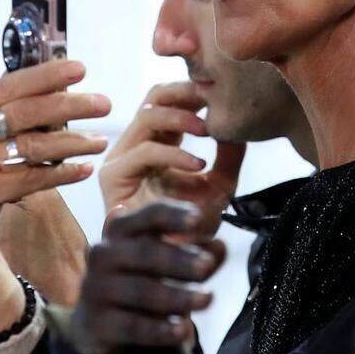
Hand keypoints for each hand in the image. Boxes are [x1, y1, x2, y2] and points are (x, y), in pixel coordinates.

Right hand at [0, 60, 108, 278]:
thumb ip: (13, 110)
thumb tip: (57, 79)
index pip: (10, 85)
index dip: (46, 74)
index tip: (80, 68)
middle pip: (25, 112)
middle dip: (70, 105)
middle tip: (105, 104)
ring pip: (33, 146)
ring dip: (73, 142)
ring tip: (101, 141)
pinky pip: (33, 178)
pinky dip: (64, 173)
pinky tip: (86, 169)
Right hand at [70, 199, 224, 353]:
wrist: (101, 326)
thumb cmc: (143, 283)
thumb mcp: (171, 267)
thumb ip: (197, 257)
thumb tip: (219, 247)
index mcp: (123, 231)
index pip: (149, 215)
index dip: (173, 215)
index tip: (198, 219)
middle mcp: (104, 254)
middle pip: (145, 253)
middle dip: (179, 260)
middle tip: (206, 266)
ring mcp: (95, 288)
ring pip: (141, 291)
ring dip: (177, 296)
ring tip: (206, 299)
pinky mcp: (96, 322)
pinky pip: (132, 325)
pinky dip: (159, 329)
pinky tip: (182, 330)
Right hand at [99, 81, 244, 237]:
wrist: (170, 266)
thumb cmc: (191, 228)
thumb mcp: (219, 187)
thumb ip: (229, 156)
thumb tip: (243, 124)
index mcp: (159, 142)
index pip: (171, 98)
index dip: (194, 88)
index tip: (222, 87)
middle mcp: (137, 145)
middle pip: (155, 97)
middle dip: (186, 92)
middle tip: (214, 96)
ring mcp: (121, 158)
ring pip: (148, 115)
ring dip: (182, 118)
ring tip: (209, 130)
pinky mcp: (112, 176)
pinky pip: (142, 151)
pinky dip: (173, 153)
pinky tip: (197, 164)